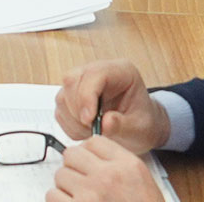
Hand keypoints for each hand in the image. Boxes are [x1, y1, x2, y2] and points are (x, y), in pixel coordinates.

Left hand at [46, 136, 167, 201]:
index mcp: (127, 166)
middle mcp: (108, 176)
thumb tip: (88, 152)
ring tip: (82, 198)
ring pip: (60, 175)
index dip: (88, 153)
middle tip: (83, 183)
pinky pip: (52, 195)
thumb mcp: (141, 181)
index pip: (94, 142)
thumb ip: (117, 163)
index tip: (89, 164)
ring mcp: (90, 194)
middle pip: (72, 154)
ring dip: (67, 187)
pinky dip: (59, 201)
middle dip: (75, 168)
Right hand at [54, 61, 170, 152]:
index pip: (94, 74)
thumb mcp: (140, 127)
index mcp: (121, 71)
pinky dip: (69, 124)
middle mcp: (98, 72)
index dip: (87, 96)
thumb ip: (122, 125)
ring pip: (63, 95)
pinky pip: (60, 109)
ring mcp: (82, 83)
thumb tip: (104, 123)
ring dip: (73, 119)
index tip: (89, 119)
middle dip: (78, 109)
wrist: (138, 129)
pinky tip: (85, 130)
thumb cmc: (143, 123)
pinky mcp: (72, 97)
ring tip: (91, 131)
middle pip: (72, 81)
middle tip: (91, 128)